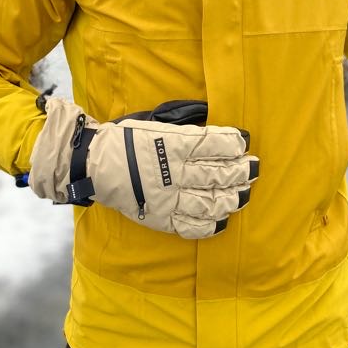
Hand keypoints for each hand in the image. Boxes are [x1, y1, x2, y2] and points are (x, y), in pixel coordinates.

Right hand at [28, 98, 258, 238]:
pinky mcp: (160, 218)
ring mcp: (168, 198)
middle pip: (218, 174)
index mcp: (173, 144)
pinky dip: (210, 225)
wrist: (93, 164)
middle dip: (242, 171)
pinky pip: (191, 226)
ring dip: (233, 198)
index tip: (245, 141)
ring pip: (210, 202)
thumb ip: (184, 125)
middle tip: (254, 168)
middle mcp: (173, 172)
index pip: (215, 143)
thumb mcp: (156, 122)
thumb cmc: (127, 139)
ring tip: (244, 193)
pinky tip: (223, 219)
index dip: (235, 143)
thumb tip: (211, 121)